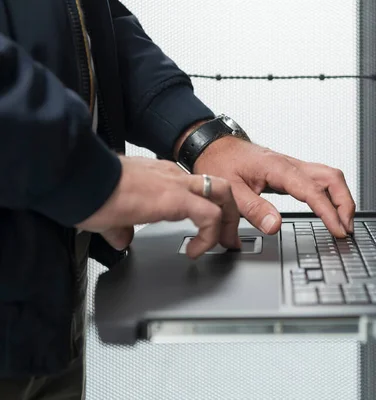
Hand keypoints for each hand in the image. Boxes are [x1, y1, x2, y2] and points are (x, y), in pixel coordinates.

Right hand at [76, 156, 240, 257]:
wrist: (80, 179)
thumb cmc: (90, 190)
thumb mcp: (110, 212)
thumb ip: (121, 226)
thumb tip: (123, 239)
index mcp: (161, 177)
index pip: (197, 189)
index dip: (207, 210)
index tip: (206, 231)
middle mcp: (173, 177)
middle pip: (219, 186)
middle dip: (230, 214)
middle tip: (228, 238)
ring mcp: (177, 185)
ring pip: (223, 194)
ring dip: (228, 223)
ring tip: (221, 245)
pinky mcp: (175, 199)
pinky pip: (209, 216)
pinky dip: (209, 237)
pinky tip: (195, 251)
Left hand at [192, 137, 355, 237]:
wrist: (215, 146)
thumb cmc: (221, 163)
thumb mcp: (231, 191)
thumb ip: (253, 209)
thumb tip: (274, 226)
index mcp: (278, 168)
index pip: (313, 190)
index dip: (329, 212)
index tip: (337, 229)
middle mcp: (291, 164)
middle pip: (332, 178)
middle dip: (345, 203)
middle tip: (346, 228)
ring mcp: (293, 167)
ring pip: (330, 177)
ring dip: (342, 198)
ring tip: (343, 222)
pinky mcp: (292, 171)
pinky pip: (320, 179)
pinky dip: (332, 194)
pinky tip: (330, 209)